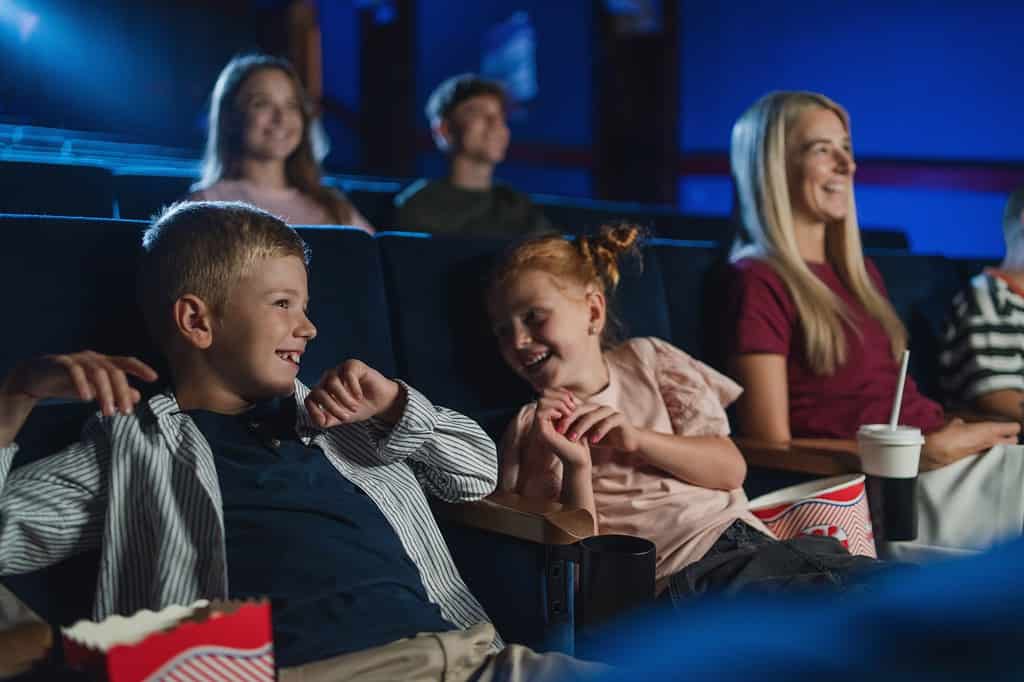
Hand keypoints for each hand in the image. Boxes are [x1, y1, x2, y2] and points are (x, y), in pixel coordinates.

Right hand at [1, 351, 157, 416]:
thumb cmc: (68, 383)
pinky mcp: (59, 362)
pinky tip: (86, 398)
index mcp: (103, 363)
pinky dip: (82, 384)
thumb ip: (114, 392)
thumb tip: (137, 396)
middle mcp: (93, 358)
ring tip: (108, 412)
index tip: (154, 378)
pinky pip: (74, 370)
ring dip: (105, 393)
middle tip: (126, 412)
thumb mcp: (94, 390)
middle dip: (122, 392)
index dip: (141, 368)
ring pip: (97, 372)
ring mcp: (76, 359)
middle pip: (114, 372)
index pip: (126, 362)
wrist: (34, 378)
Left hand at [305, 359, 403, 427]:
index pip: (309, 399)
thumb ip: (328, 420)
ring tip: (354, 407)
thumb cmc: (361, 406)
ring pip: (332, 383)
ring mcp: (339, 371)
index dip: (314, 411)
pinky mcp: (352, 365)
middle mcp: (327, 380)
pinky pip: (347, 375)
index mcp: (323, 392)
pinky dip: (353, 388)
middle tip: (346, 417)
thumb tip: (319, 421)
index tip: (324, 421)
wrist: (381, 401)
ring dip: (344, 399)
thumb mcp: (342, 417)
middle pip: (318, 392)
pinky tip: (359, 396)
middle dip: (332, 407)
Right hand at [529, 398, 590, 468]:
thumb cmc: (579, 437)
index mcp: (547, 415)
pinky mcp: (540, 432)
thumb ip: (569, 406)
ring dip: (558, 404)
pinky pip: (540, 413)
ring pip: (541, 402)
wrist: (580, 456)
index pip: (546, 392)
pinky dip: (554, 411)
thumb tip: (568, 392)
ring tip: (569, 412)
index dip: (560, 392)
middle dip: (559, 397)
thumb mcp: (574, 417)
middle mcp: (540, 420)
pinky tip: (564, 417)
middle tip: (572, 407)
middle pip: (542, 394)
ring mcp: (538, 426)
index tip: (573, 400)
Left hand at [556, 400, 640, 453]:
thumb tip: (553, 429)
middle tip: (559, 431)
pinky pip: (608, 422)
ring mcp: (610, 411)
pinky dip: (599, 431)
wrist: (628, 441)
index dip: (562, 417)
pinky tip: (592, 441)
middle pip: (581, 409)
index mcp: (590, 409)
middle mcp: (598, 407)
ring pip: (593, 416)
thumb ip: (574, 428)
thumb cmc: (605, 437)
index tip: (552, 428)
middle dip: (569, 420)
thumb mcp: (587, 433)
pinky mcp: (620, 418)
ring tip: (572, 439)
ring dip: (581, 427)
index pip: (573, 408)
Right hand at [922, 418, 1019, 469]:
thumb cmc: (947, 434)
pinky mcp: (980, 459)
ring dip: (1001, 447)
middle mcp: (992, 442)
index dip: (1011, 426)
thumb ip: (962, 423)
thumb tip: (961, 424)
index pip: (1013, 428)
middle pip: (1013, 441)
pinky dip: (989, 452)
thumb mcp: (955, 423)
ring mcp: (987, 452)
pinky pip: (991, 455)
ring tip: (994, 443)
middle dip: (1010, 438)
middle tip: (1004, 435)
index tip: (1007, 425)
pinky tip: (981, 449)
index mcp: (989, 430)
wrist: (938, 452)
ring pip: (1004, 450)